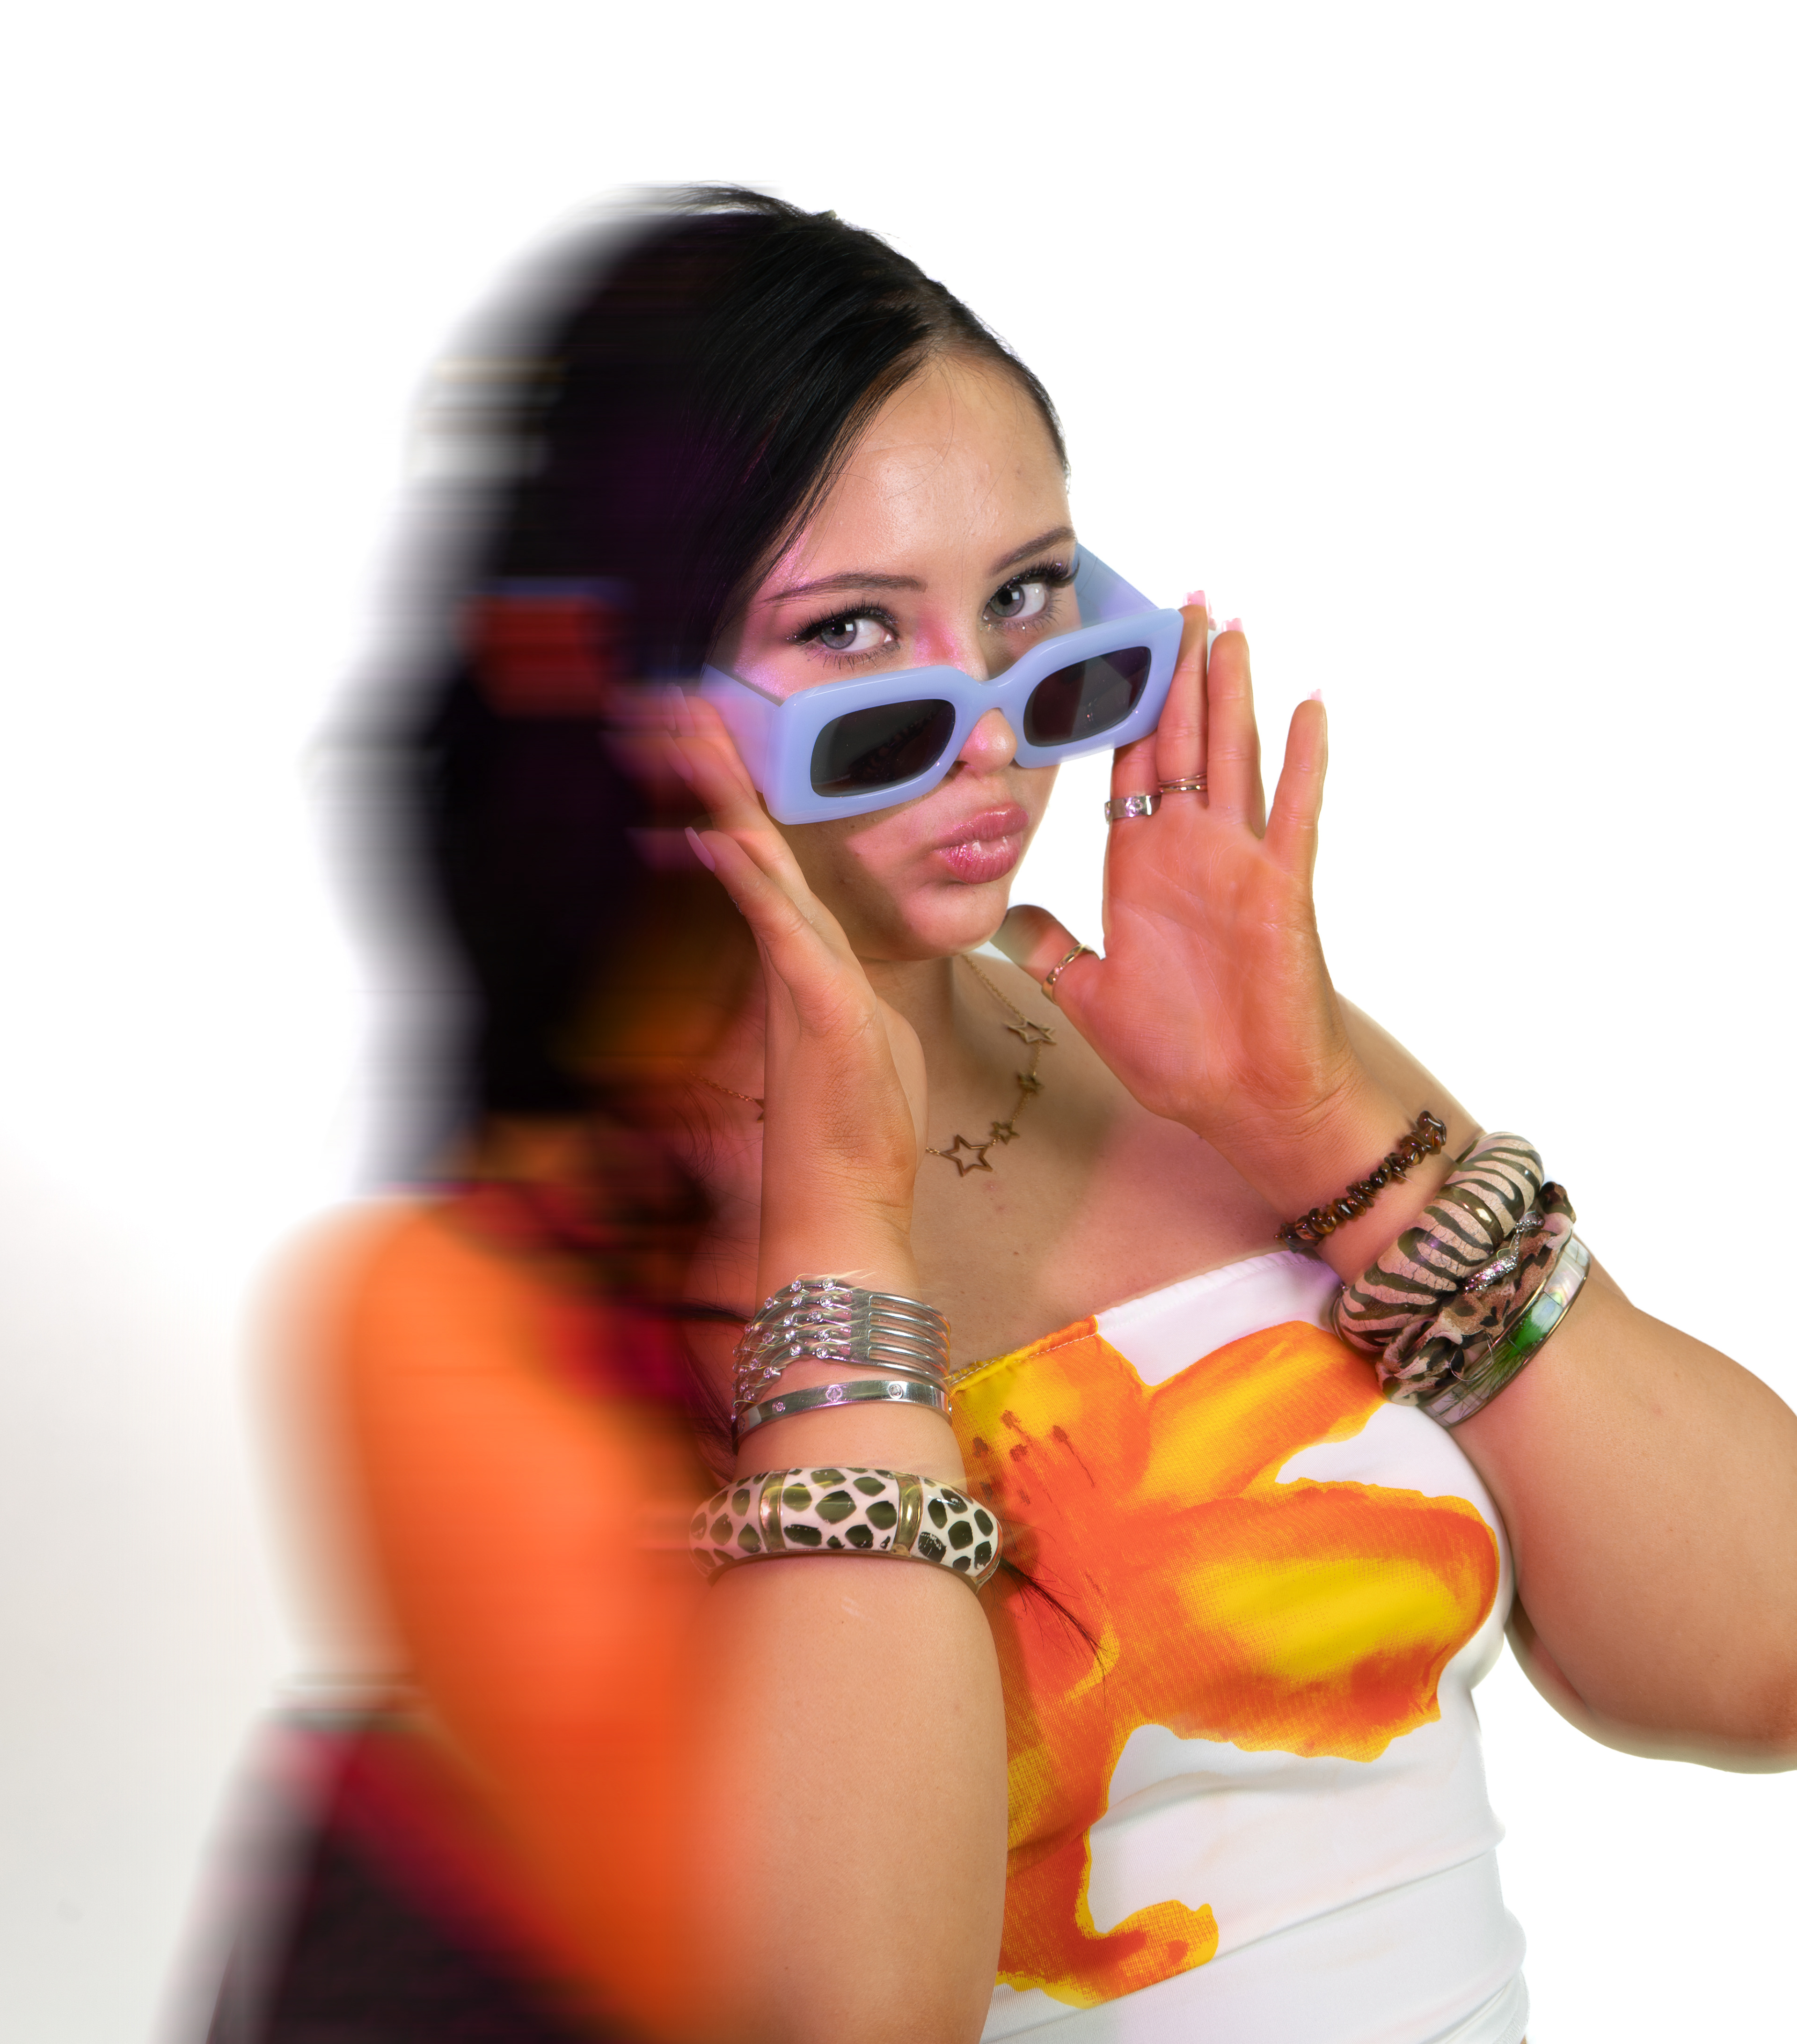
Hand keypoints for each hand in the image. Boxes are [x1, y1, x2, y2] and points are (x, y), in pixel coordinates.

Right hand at [665, 693, 927, 1290]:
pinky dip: (752, 879)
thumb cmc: (859, 1128)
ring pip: (754, 869)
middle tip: (679, 705)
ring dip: (724, 798)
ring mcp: (793, 979)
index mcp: (803, 959)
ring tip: (694, 734)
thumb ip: (846, 990)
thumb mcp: (866, 1034)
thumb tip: (844, 979)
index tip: (717, 735)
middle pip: (744, 844)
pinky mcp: (814, 1006)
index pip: (769, 860)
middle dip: (715, 774)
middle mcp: (786, 959)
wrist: (843, 1204)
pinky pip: (779, 928)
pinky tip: (725, 833)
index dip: (741, 796)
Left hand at [996, 606, 1397, 1201]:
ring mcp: (1241, 862)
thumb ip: (1049, 950)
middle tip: (1178, 603)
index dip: (1118, 708)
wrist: (1244, 1102)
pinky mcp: (1282, 887)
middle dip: (1177, 674)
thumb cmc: (1178, 1054)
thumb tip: (1002, 920)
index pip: (1127, 768)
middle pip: (1181, 741)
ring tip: (1230, 627)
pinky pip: (1294, 810)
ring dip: (1232, 693)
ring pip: (1234, 755)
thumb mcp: (1087, 996)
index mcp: (1139, 867)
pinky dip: (1304, 758)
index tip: (1109, 650)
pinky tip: (1308, 702)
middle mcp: (1191, 851)